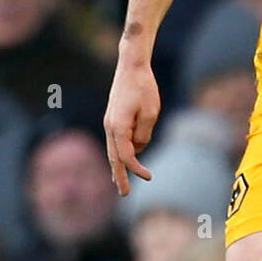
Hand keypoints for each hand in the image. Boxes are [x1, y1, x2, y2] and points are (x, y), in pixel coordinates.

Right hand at [103, 56, 160, 195]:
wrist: (131, 66)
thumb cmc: (144, 88)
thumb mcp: (151, 113)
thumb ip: (145, 134)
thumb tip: (139, 147)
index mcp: (118, 127)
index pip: (127, 156)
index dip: (137, 169)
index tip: (149, 176)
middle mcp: (110, 126)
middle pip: (114, 158)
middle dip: (119, 177)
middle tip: (124, 194)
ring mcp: (109, 122)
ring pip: (112, 150)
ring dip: (117, 166)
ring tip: (119, 182)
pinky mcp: (113, 118)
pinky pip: (115, 141)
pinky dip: (118, 153)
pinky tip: (122, 161)